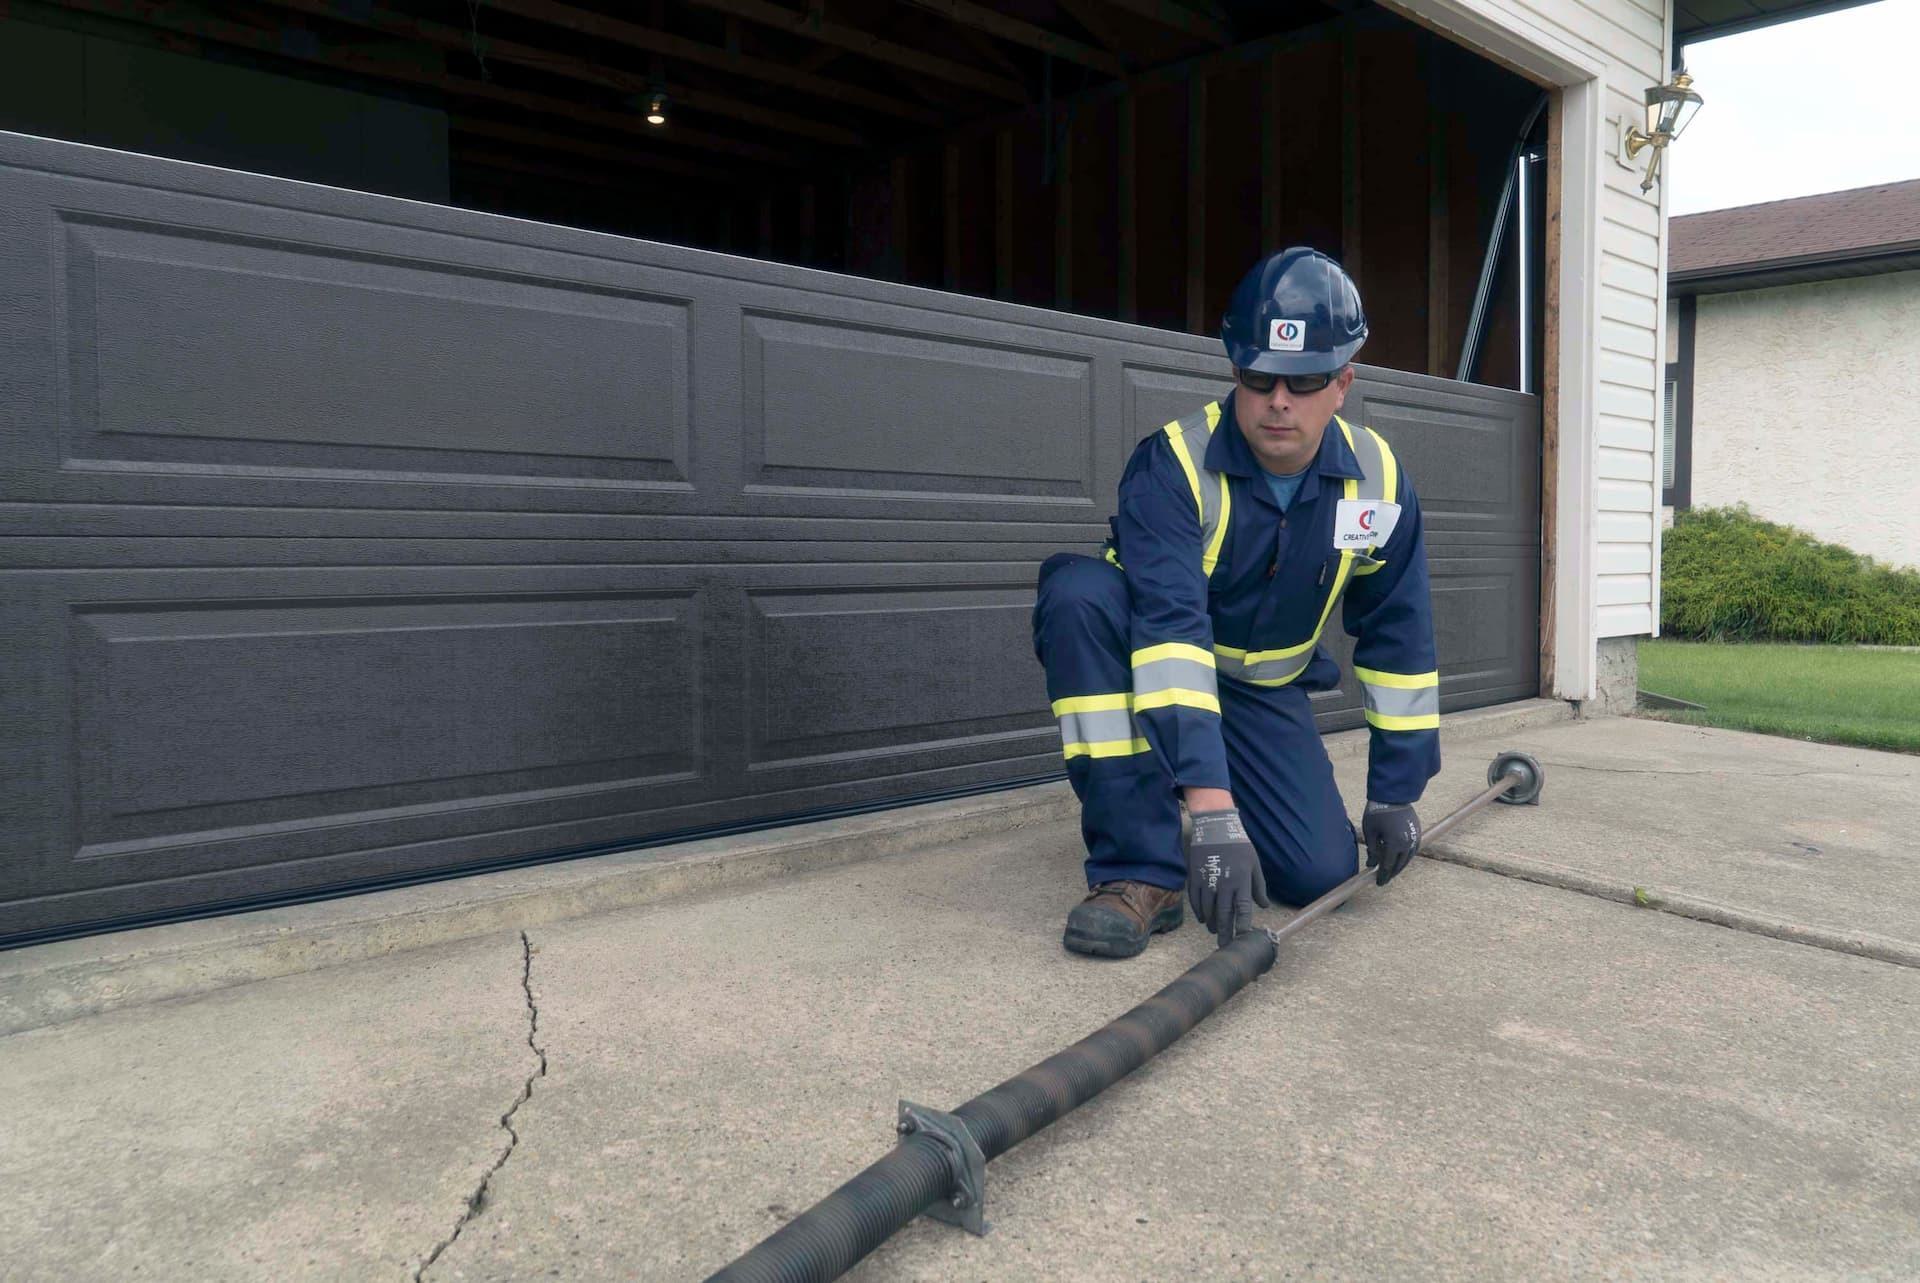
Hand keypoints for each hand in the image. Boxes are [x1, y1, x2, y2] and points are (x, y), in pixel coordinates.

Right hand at [1185, 808, 1270, 947]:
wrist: (1215, 827)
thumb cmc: (1239, 845)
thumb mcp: (1254, 864)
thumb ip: (1258, 886)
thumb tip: (1264, 906)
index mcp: (1241, 880)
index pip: (1243, 908)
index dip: (1243, 925)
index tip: (1243, 937)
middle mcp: (1224, 883)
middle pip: (1224, 914)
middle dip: (1225, 932)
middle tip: (1225, 945)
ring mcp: (1207, 881)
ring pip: (1208, 909)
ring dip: (1211, 923)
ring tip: (1215, 932)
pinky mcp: (1195, 877)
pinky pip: (1195, 900)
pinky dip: (1199, 912)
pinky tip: (1203, 918)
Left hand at [1362, 801, 1420, 885]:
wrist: (1393, 796)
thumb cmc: (1377, 812)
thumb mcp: (1370, 832)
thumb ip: (1372, 850)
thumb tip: (1371, 864)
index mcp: (1394, 844)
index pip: (1388, 866)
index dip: (1383, 876)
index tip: (1378, 883)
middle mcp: (1407, 843)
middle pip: (1399, 864)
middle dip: (1391, 873)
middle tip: (1384, 878)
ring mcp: (1414, 838)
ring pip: (1408, 858)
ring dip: (1400, 865)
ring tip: (1391, 870)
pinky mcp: (1418, 832)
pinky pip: (1413, 850)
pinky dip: (1406, 856)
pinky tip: (1400, 858)